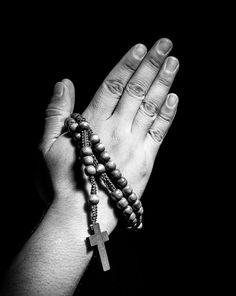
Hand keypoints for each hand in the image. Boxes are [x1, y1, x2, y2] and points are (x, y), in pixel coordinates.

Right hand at [40, 38, 178, 231]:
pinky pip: (159, 134)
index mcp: (93, 124)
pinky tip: (175, 98)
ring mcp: (133, 145)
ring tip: (173, 62)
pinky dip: (168, 115)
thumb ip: (56, 113)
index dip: (127, 65)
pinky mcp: (145, 162)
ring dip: (163, 83)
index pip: (112, 87)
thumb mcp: (47, 146)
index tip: (140, 48)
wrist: (83, 216)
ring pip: (150, 108)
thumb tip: (63, 83)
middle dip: (151, 65)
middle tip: (165, 43)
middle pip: (136, 91)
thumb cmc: (61, 182)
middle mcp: (116, 130)